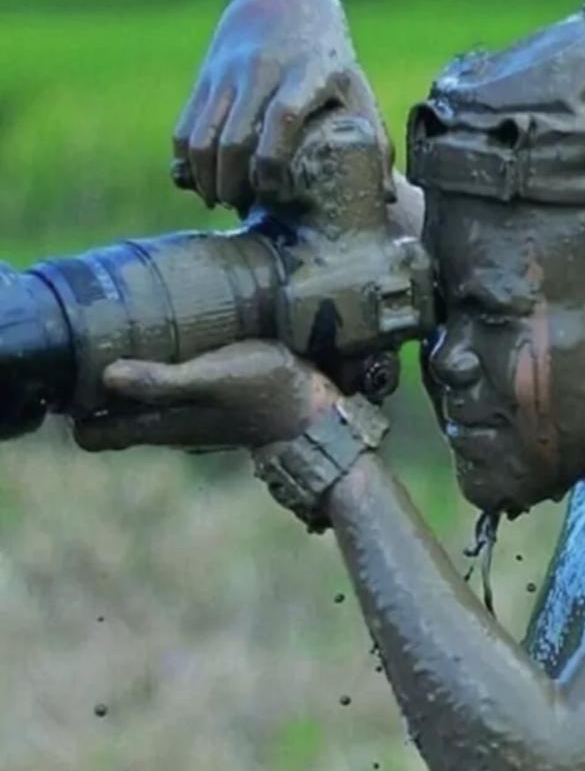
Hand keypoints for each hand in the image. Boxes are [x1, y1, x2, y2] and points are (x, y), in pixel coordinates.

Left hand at [73, 341, 341, 452]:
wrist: (320, 411)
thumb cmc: (268, 391)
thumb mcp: (215, 378)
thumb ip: (163, 381)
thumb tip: (105, 377)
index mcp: (162, 427)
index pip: (94, 435)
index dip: (76, 408)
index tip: (76, 372)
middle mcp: (171, 428)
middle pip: (113, 416)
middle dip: (99, 387)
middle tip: (102, 344)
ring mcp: (194, 419)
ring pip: (143, 404)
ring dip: (133, 377)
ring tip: (135, 335)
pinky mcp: (215, 406)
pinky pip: (172, 393)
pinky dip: (164, 373)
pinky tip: (178, 342)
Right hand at [172, 0, 389, 212]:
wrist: (282, 6)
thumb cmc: (330, 63)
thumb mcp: (357, 90)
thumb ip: (374, 139)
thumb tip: (390, 196)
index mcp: (305, 76)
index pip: (283, 118)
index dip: (273, 161)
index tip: (273, 192)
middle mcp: (260, 72)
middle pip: (234, 138)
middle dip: (234, 183)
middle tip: (242, 208)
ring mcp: (227, 75)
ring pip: (201, 136)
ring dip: (207, 178)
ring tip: (221, 201)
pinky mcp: (205, 81)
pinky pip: (185, 128)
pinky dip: (186, 162)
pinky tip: (200, 183)